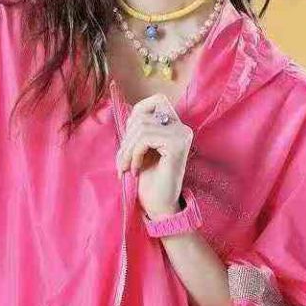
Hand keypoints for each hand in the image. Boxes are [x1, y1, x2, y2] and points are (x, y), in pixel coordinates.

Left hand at [115, 93, 193, 218]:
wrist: (159, 206)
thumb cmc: (148, 180)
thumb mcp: (139, 149)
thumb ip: (138, 129)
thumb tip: (127, 110)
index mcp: (175, 126)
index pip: (156, 100)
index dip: (137, 112)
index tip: (129, 140)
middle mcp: (182, 128)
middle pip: (144, 115)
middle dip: (127, 139)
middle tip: (123, 162)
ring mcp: (182, 135)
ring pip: (142, 127)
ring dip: (128, 149)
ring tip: (127, 167)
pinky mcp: (178, 145)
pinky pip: (146, 138)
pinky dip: (135, 153)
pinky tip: (136, 169)